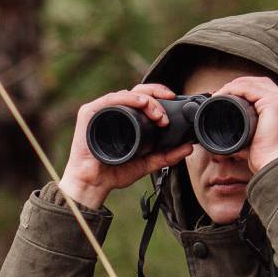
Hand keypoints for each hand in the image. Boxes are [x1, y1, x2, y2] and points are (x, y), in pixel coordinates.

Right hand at [55, 83, 197, 210]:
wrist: (93, 184)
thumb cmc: (112, 173)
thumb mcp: (146, 163)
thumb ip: (166, 156)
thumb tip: (187, 147)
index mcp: (125, 118)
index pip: (143, 98)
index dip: (159, 96)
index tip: (173, 101)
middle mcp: (113, 111)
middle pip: (137, 92)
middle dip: (156, 96)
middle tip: (166, 111)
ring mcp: (101, 111)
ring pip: (127, 94)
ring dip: (146, 100)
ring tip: (158, 114)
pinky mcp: (89, 113)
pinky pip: (111, 99)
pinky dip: (127, 98)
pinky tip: (140, 103)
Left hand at [213, 74, 277, 174]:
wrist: (274, 165)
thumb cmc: (266, 156)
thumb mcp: (259, 136)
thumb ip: (250, 127)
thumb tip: (231, 129)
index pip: (262, 88)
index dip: (242, 89)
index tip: (224, 96)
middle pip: (258, 82)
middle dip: (237, 85)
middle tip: (219, 94)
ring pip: (252, 83)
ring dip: (232, 86)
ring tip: (218, 95)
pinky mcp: (275, 101)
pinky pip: (248, 89)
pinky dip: (233, 89)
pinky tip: (222, 95)